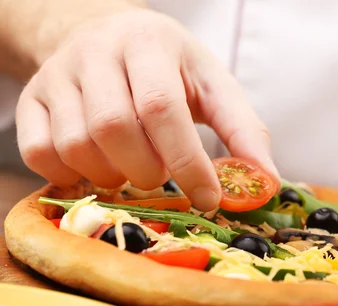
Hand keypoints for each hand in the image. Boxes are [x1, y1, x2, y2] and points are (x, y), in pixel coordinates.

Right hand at [16, 8, 276, 209]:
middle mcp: (95, 53)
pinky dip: (70, 176)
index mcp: (148, 43)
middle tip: (163, 178)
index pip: (161, 107)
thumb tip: (267, 180)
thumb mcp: (212, 85)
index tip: (209, 198)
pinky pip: (39, 153)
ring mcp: (56, 75)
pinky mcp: (31, 98)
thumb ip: (242, 129)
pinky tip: (97, 169)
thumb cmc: (169, 68)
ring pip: (76, 145)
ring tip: (133, 170)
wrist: (108, 36)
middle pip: (113, 128)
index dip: (186, 161)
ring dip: (112, 177)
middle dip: (147, 171)